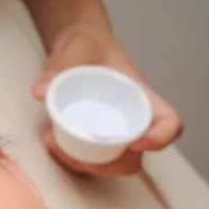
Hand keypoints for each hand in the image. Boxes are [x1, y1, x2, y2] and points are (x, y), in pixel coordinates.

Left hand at [32, 23, 183, 175]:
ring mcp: (113, 128)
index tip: (136, 143)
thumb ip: (59, 66)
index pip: (168, 120)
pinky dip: (73, 159)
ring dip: (87, 165)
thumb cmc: (88, 43)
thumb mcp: (75, 48)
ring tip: (55, 144)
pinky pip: (92, 157)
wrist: (77, 44)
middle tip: (80, 155)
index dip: (161, 137)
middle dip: (111, 165)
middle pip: (138, 156)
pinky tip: (51, 142)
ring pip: (113, 162)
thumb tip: (40, 92)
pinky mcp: (94, 135)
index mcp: (138, 93)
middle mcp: (130, 116)